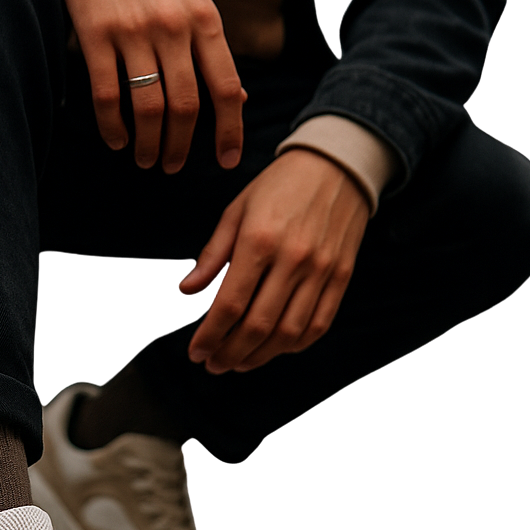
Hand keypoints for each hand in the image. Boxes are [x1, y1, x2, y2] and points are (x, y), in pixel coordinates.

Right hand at [61, 0, 244, 173]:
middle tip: (172, 166)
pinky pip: (106, 94)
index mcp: (204, 20)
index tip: (226, 160)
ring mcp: (133, 31)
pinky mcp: (96, 35)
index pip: (225, 87)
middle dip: (180, 146)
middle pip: (184, 105)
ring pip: (147, 106)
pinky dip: (112, 126)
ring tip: (145, 158)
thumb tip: (236, 99)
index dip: (229, 130)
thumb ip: (212, 49)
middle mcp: (173, 27)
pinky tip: (116, 139)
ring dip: (147, 143)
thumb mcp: (196, 2)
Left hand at [178, 148, 369, 371]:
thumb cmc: (280, 186)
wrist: (337, 164)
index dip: (209, 335)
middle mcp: (292, 259)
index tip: (196, 351)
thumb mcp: (236, 210)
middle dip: (230, 353)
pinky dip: (294, 345)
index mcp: (259, 240)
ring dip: (260, 356)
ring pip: (288, 333)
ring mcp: (321, 270)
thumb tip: (188, 290)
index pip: (230, 304)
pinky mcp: (341, 276)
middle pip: (258, 326)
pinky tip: (274, 348)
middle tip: (213, 364)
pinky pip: (318, 324)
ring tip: (239, 361)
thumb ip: (212, 254)